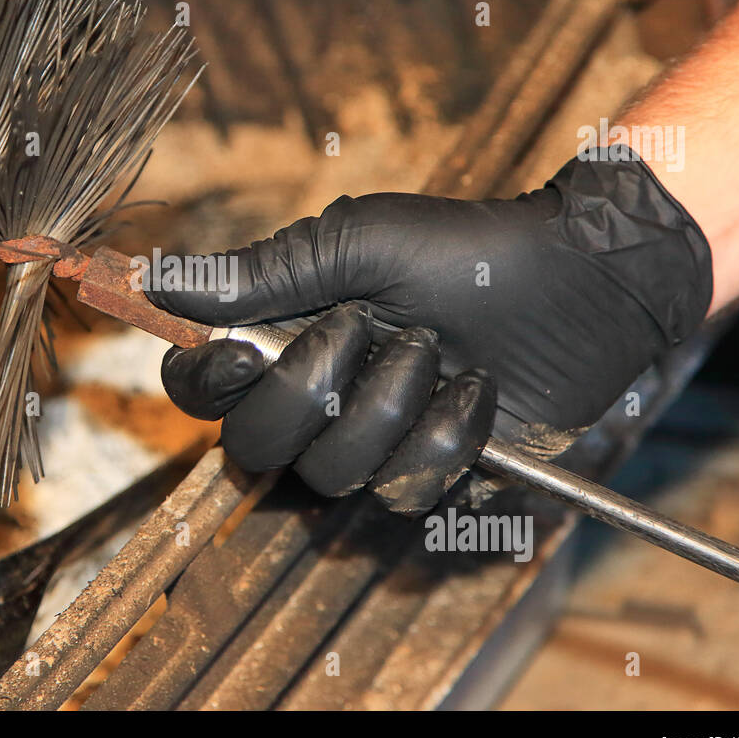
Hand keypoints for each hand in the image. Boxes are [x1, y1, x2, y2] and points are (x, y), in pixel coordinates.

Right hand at [147, 150, 712, 514]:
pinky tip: (476, 393)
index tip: (246, 354)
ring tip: (440, 354)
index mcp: (283, 338)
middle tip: (366, 333)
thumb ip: (260, 273)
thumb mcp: (359, 245)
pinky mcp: (428, 475)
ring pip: (333, 474)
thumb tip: (157, 279)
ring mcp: (370, 442)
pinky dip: (447, 437)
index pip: (199, 389)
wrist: (580, 284)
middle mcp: (315, 399)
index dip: (207, 383)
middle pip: (254, 445)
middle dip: (313, 390)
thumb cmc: (466, 251)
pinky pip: (405, 493)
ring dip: (393, 406)